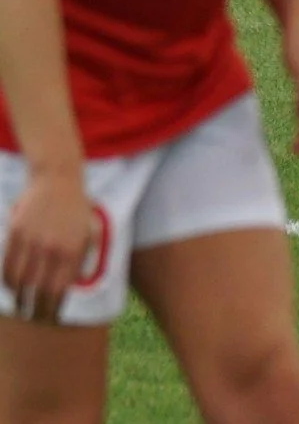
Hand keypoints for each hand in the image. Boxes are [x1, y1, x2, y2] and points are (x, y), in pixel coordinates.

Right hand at [1, 165, 96, 324]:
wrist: (57, 179)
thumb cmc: (77, 208)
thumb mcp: (90, 231)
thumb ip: (83, 259)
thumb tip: (73, 285)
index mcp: (73, 249)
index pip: (59, 289)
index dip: (53, 308)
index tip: (51, 318)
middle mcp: (52, 247)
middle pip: (38, 290)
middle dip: (36, 309)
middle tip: (35, 318)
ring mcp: (32, 241)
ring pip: (20, 281)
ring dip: (19, 299)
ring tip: (23, 308)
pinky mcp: (15, 233)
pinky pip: (7, 265)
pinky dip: (8, 281)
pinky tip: (13, 288)